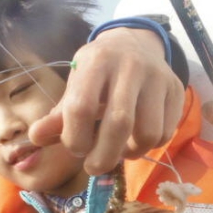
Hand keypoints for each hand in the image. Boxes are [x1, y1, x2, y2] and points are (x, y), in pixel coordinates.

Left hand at [29, 27, 184, 174]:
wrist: (135, 44)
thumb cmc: (98, 73)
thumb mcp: (75, 86)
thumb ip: (58, 115)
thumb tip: (36, 139)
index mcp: (97, 62)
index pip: (82, 107)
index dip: (76, 138)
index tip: (76, 148)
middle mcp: (130, 66)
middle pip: (119, 124)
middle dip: (103, 156)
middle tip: (94, 168)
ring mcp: (158, 78)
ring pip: (147, 133)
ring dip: (130, 153)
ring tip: (118, 149)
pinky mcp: (176, 91)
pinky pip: (164, 133)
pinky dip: (148, 146)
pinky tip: (135, 139)